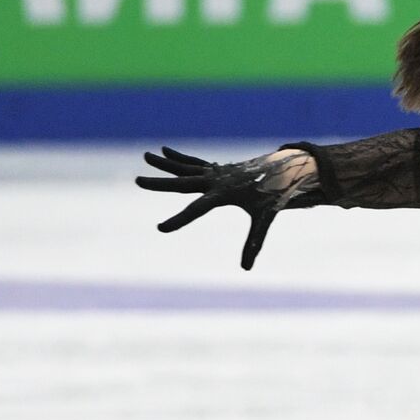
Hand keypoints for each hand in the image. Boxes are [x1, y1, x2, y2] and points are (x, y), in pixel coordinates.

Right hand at [135, 147, 319, 269]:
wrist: (282, 172)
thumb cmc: (271, 197)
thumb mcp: (264, 219)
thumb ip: (253, 242)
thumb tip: (246, 268)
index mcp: (224, 194)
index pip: (197, 209)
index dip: (179, 220)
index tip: (160, 228)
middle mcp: (216, 181)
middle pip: (182, 183)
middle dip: (159, 183)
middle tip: (137, 180)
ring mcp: (215, 172)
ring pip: (185, 168)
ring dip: (164, 164)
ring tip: (145, 156)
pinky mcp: (216, 169)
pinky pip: (193, 163)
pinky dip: (179, 158)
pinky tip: (163, 151)